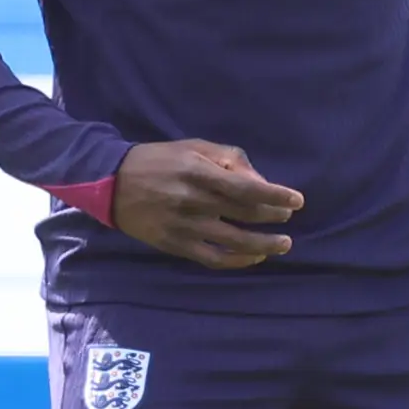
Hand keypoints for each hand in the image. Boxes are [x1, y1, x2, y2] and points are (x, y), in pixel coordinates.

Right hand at [111, 139, 301, 270]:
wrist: (111, 183)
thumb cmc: (160, 160)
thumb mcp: (194, 147)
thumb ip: (229, 159)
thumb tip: (261, 181)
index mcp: (198, 172)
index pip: (246, 188)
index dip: (276, 196)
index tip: (298, 201)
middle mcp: (192, 201)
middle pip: (244, 214)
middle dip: (273, 217)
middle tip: (287, 217)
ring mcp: (183, 226)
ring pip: (234, 242)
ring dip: (264, 245)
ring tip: (283, 245)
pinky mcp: (175, 245)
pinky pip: (213, 259)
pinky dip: (238, 261)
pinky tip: (254, 257)